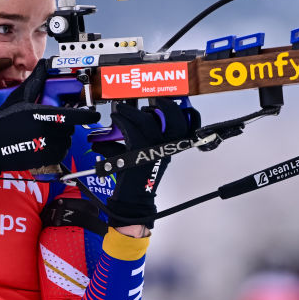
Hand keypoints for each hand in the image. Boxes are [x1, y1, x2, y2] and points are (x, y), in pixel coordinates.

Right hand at [0, 61, 99, 181]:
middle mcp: (44, 131)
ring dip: (60, 137)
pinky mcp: (44, 159)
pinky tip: (43, 144)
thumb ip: (35, 83)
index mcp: (39, 114)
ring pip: (65, 141)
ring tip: (44, 134)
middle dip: (64, 124)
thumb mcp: (18, 99)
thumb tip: (43, 65)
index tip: (94, 114)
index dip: (86, 115)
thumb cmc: (3, 123)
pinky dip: (56, 149)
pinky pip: (60, 153)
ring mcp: (45, 147)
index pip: (70, 115)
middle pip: (68, 127)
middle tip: (50, 122)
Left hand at [101, 98, 198, 228]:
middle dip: (161, 106)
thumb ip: (146, 139)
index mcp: (170, 149)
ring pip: (146, 121)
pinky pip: (130, 130)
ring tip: (121, 109)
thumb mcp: (148, 155)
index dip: (175, 110)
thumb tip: (134, 121)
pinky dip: (122, 122)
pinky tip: (116, 120)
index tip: (164, 101)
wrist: (133, 198)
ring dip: (131, 111)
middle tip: (147, 101)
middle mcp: (165, 148)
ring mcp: (153, 150)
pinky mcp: (138, 153)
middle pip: (172, 120)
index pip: (182, 125)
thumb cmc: (138, 178)